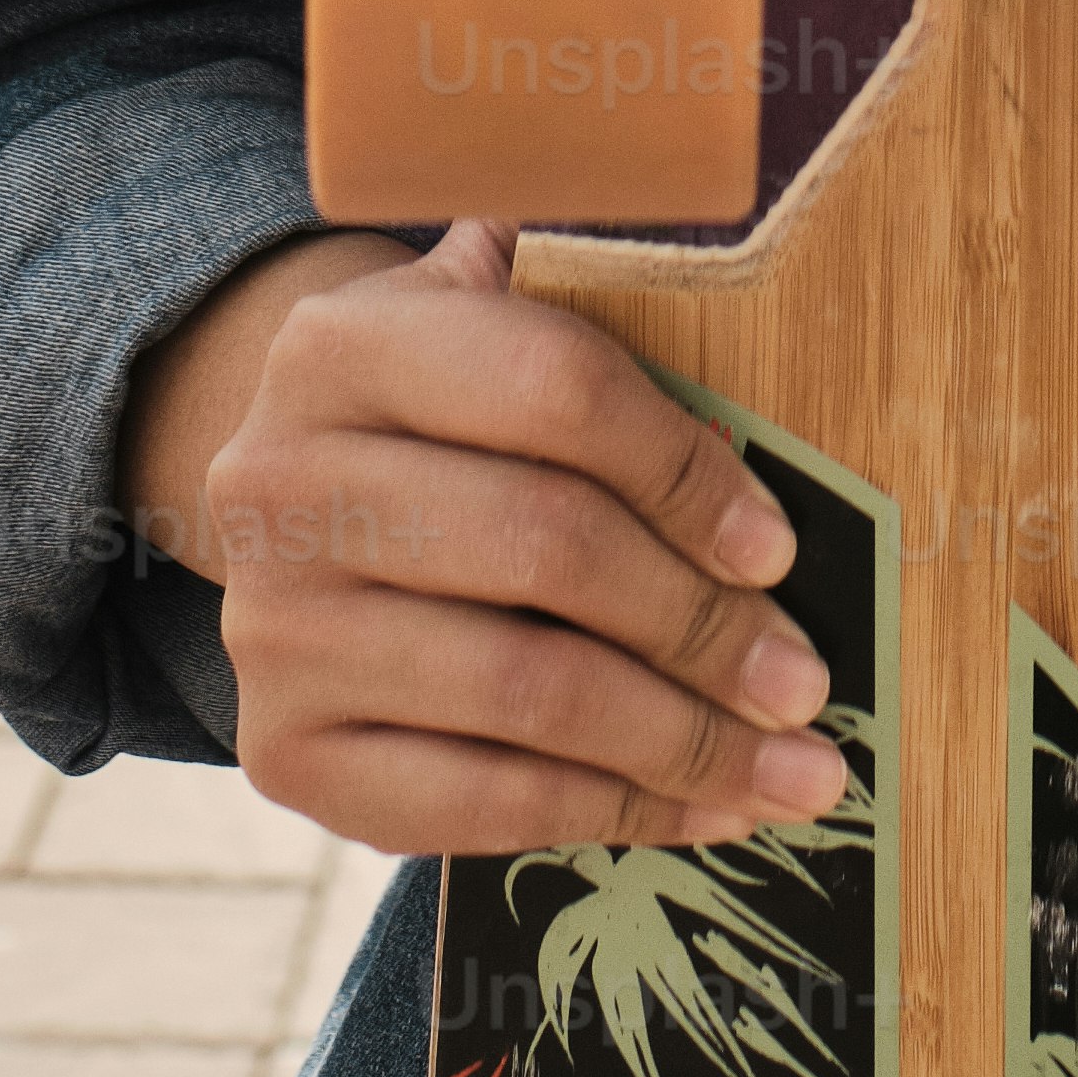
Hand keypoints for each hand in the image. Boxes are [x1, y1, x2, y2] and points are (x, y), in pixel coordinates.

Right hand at [120, 218, 850, 863]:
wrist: (304, 514)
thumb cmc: (452, 407)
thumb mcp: (494, 317)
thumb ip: (594, 293)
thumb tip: (743, 263)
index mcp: (346, 342)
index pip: (553, 392)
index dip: (685, 471)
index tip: (780, 547)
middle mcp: (282, 480)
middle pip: (544, 548)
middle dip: (701, 627)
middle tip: (805, 682)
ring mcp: (272, 628)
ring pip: (522, 692)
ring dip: (679, 741)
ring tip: (790, 769)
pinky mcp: (284, 754)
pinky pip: (471, 801)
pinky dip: (604, 813)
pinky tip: (697, 811)